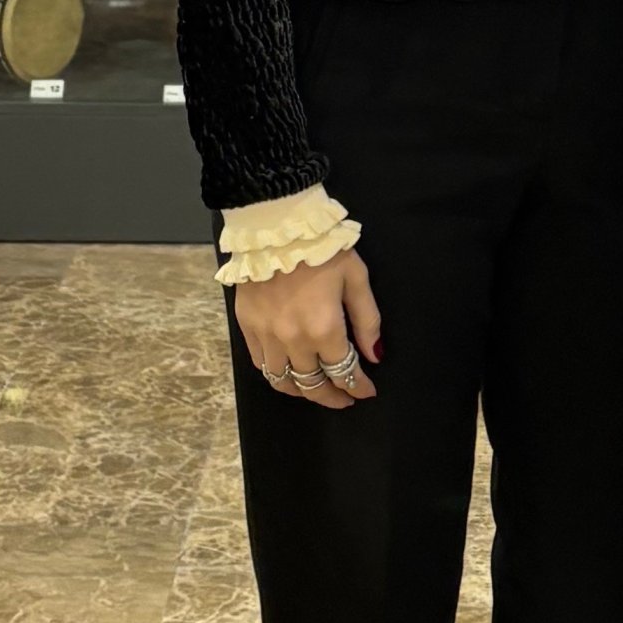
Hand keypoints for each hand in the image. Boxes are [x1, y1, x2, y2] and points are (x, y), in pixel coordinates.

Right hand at [231, 250, 382, 411]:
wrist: (276, 224)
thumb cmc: (322, 248)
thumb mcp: (356, 278)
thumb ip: (367, 320)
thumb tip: (375, 356)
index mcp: (324, 328)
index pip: (343, 372)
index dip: (358, 387)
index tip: (366, 391)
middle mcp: (293, 339)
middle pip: (312, 384)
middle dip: (331, 396)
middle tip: (344, 398)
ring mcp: (266, 335)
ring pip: (282, 381)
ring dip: (301, 392)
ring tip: (315, 390)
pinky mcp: (247, 326)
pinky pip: (260, 364)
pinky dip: (275, 374)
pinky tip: (287, 371)